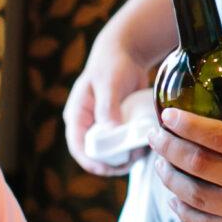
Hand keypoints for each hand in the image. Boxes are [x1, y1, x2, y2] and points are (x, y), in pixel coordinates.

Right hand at [64, 31, 155, 177]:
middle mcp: (87, 123)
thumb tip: (110, 133)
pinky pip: (122, 142)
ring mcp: (102, 125)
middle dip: (111, 163)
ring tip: (140, 152)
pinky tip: (144, 145)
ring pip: (110, 151)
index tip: (109, 170)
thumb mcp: (110, 84)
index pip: (78, 146)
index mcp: (77, 115)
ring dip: (124, 156)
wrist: (127, 51)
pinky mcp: (117, 124)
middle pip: (94, 153)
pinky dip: (132, 147)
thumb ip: (108, 108)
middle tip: (131, 162)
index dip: (91, 162)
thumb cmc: (113, 64)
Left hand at [153, 85, 221, 221]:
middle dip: (167, 147)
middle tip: (155, 135)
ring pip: (194, 195)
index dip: (186, 124)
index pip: (216, 135)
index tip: (168, 115)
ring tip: (160, 163)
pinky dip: (183, 211)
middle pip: (197, 164)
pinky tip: (175, 199)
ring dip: (169, 178)